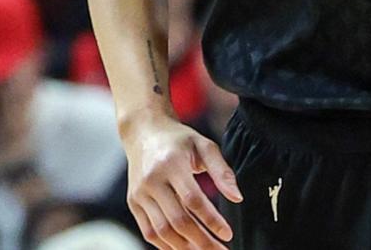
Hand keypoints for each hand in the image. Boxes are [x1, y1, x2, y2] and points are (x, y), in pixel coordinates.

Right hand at [122, 110, 241, 248]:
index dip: (211, 221)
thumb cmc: (178, 140)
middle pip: (177, 220)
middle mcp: (152, 180)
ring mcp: (140, 193)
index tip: (227, 234)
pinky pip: (149, 232)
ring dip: (185, 248)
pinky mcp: (133, 203)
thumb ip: (222, 171)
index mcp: (171, 164)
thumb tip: (237, 198)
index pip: (193, 200)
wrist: (144, 132)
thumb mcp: (204, 146)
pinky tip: (185, 249)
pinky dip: (167, 245)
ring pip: (162, 231)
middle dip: (202, 241)